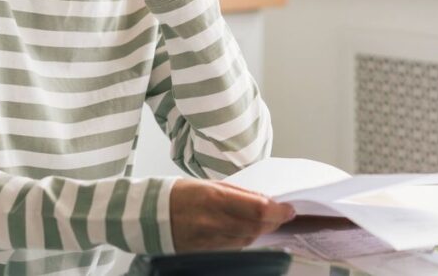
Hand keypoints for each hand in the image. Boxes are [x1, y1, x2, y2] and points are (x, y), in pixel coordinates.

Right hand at [169, 178, 295, 251]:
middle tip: (283, 214)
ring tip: (267, 220)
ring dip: (261, 230)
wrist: (148, 215)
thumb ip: (238, 194)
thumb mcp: (209, 185)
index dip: (278, 211)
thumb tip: (264, 200)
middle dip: (274, 222)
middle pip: (256, 228)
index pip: (258, 209)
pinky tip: (247, 230)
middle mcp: (213, 222)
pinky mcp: (205, 252)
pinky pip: (234, 247)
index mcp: (214, 199)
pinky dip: (245, 238)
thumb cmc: (178, 194)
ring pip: (247, 240)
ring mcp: (209, 240)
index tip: (289, 209)